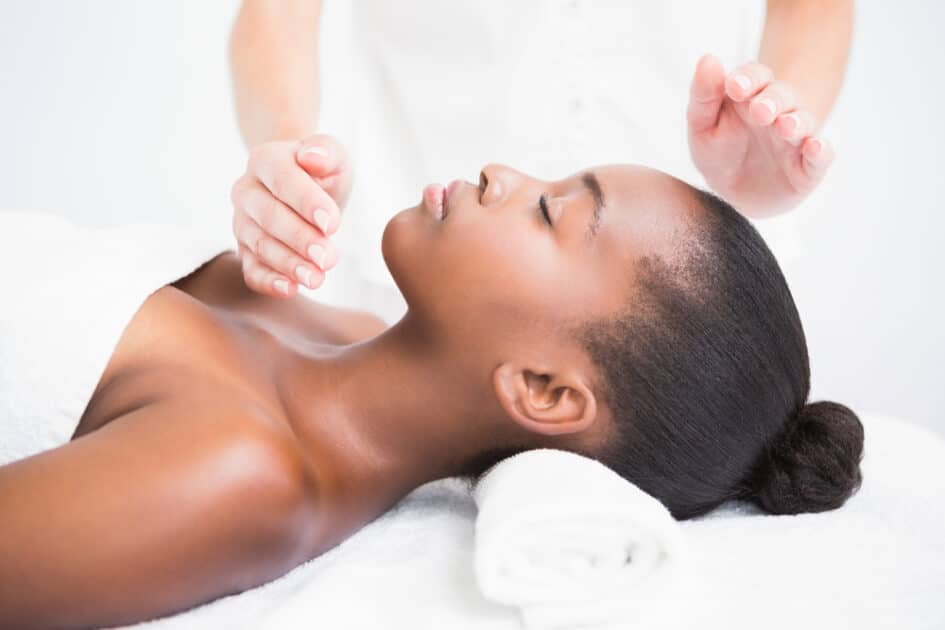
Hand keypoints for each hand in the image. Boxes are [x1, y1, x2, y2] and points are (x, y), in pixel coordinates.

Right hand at [231, 134, 352, 296]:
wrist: (306, 188)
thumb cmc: (322, 172)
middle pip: (269, 217)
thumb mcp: (334, 156)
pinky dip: (267, 281)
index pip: (284, 180)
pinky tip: (289, 289)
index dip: (307, 202)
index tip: (333, 224)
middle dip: (300, 239)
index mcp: (264, 160)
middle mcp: (246, 191)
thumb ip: (326, 151)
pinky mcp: (245, 250)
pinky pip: (250, 268)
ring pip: (259, 245)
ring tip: (316, 278)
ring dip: (288, 264)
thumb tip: (312, 156)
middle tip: (328, 258)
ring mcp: (242, 222)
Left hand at [687, 55, 834, 217]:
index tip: (734, 86)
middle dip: (773, 100)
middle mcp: (779, 111)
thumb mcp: (701, 124)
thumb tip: (708, 58)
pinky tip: (817, 147)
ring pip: (803, 121)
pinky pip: (820, 156)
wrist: (732, 192)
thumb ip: (703, 94)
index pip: (755, 76)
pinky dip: (821, 150)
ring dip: (796, 122)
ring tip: (785, 126)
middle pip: (782, 95)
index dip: (748, 78)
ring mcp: (795, 138)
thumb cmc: (717, 151)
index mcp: (752, 96)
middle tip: (760, 110)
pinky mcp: (807, 168)